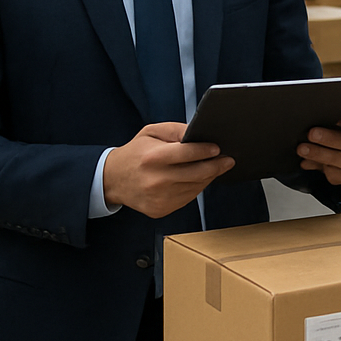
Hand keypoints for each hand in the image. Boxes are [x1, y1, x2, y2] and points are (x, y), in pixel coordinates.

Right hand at [102, 122, 233, 218]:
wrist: (113, 179)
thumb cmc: (135, 153)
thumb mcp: (151, 132)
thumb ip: (176, 130)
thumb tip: (198, 134)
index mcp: (152, 158)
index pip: (187, 154)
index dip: (206, 151)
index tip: (218, 149)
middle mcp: (156, 180)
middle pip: (197, 174)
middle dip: (216, 166)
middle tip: (228, 160)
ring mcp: (159, 198)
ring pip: (196, 187)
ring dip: (208, 177)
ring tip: (213, 167)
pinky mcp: (161, 209)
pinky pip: (188, 198)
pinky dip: (195, 188)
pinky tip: (196, 179)